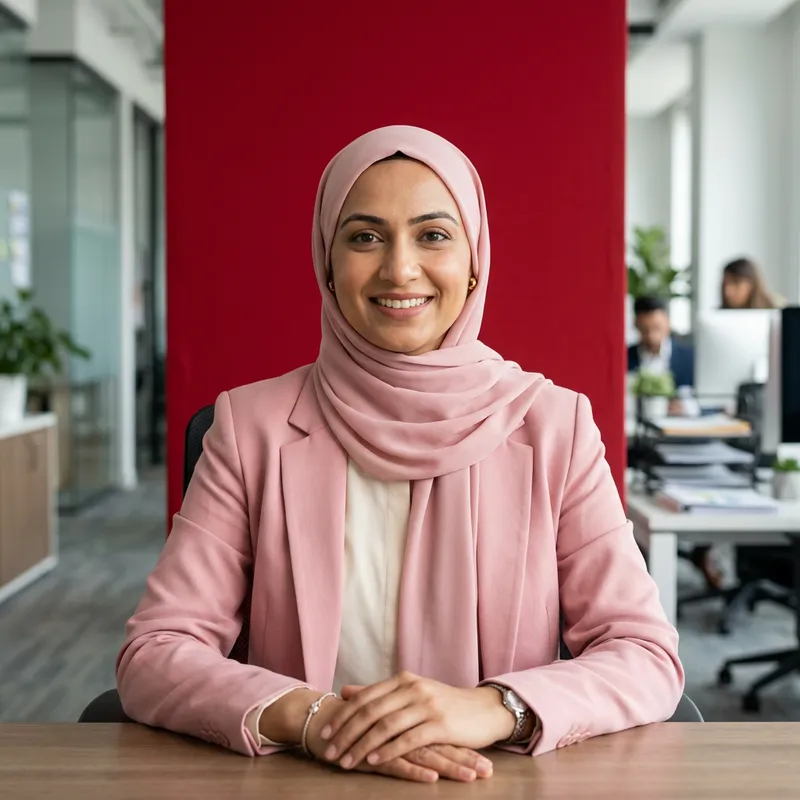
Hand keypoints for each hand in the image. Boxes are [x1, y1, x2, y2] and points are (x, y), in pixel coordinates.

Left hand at [318, 671, 514, 770]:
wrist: (484, 711)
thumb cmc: (445, 704)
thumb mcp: (411, 692)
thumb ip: (379, 692)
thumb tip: (346, 692)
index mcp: (403, 679)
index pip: (366, 697)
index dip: (344, 715)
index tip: (325, 731)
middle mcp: (413, 688)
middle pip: (371, 712)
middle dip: (347, 733)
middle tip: (330, 751)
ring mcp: (427, 705)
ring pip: (385, 726)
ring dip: (362, 745)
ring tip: (346, 761)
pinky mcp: (440, 724)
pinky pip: (407, 739)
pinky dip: (387, 751)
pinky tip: (374, 761)